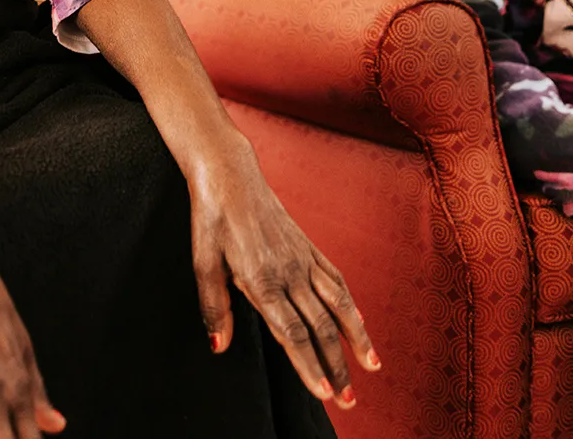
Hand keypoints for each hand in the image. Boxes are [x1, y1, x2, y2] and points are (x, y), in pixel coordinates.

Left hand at [189, 147, 378, 410]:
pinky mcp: (308, 246)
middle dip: (336, 366)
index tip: (324, 393)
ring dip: (355, 339)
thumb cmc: (211, 217)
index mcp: (262, 278)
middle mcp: (289, 271)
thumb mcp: (201, 261)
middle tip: (348, 401)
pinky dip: (352, 305)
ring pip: (338, 304)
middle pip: (320, 327)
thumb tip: (219, 347)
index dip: (309, 365)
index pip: (292, 332)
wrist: (229, 171)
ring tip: (371, 368)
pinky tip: (360, 324)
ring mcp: (303, 258)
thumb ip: (214, 306)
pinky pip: (337, 279)